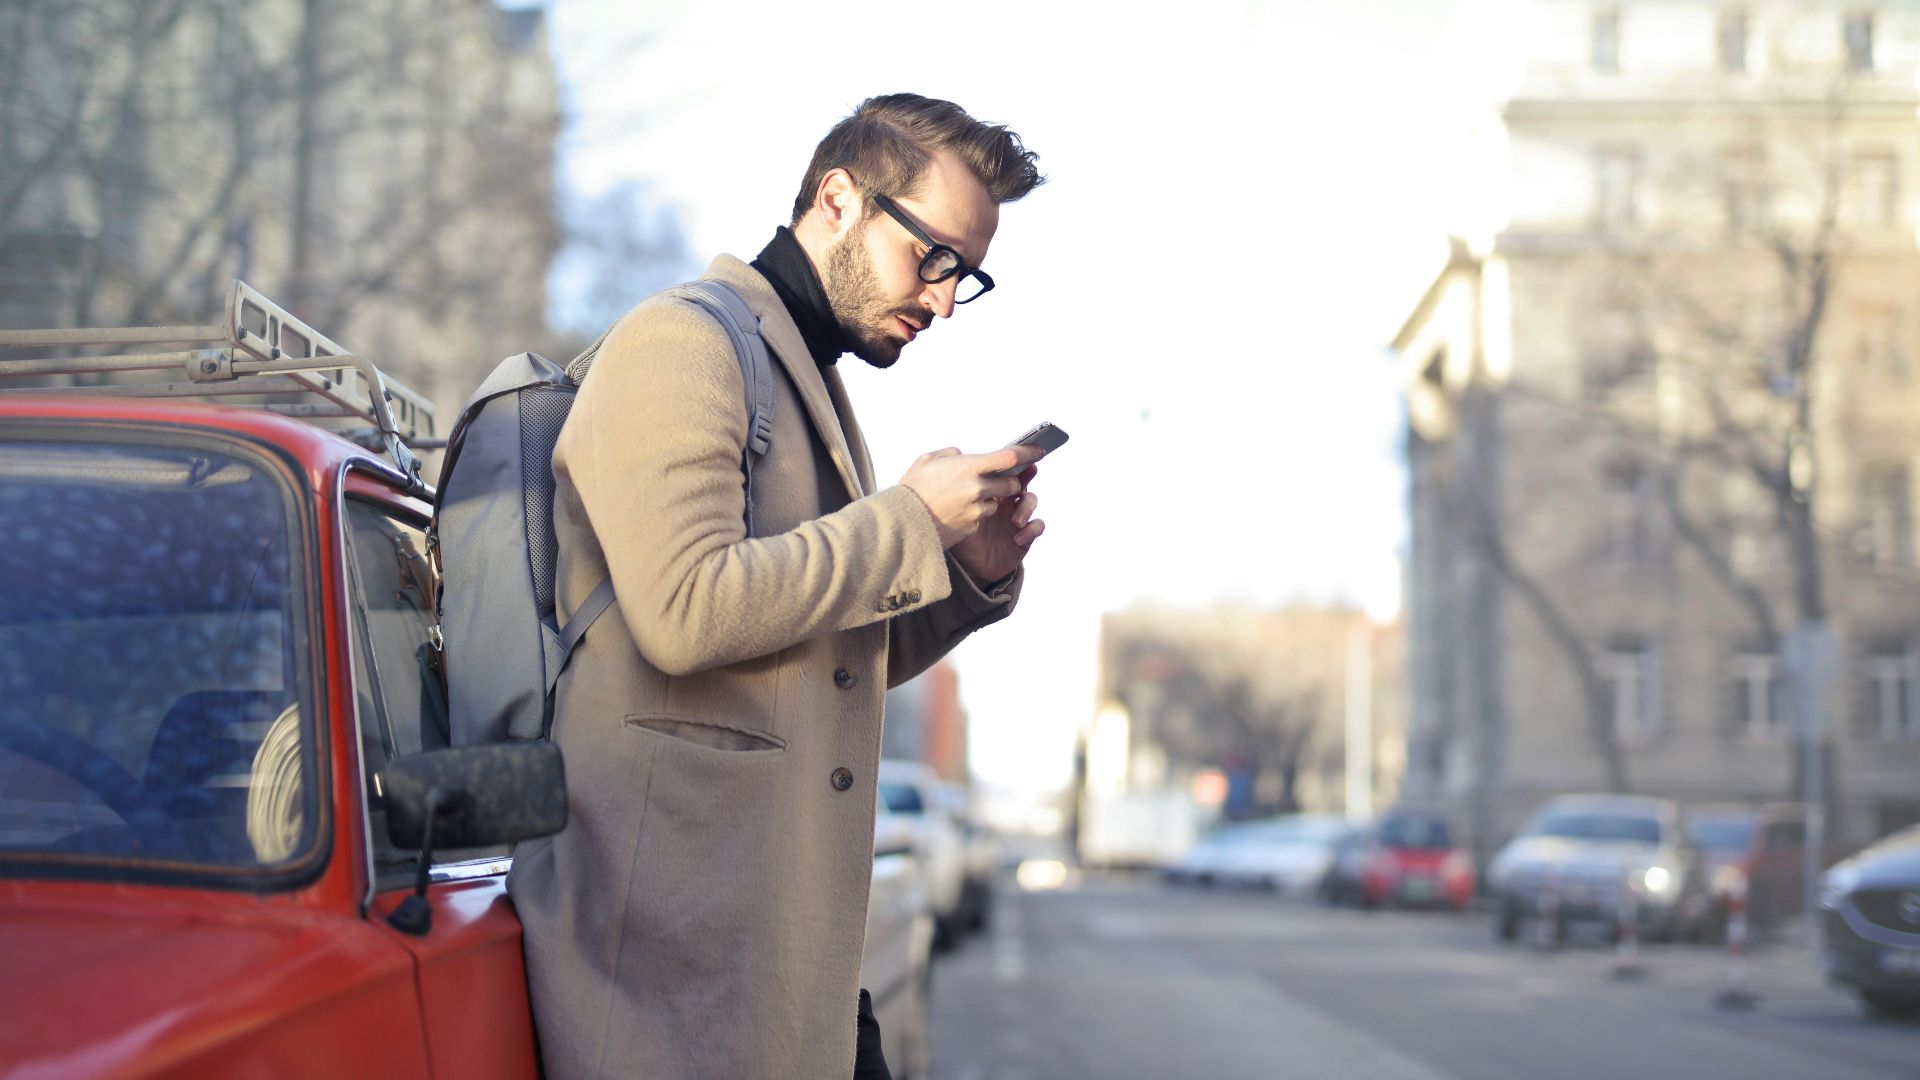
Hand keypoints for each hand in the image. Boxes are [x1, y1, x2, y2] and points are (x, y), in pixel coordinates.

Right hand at [900, 445, 1044, 549]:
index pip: (1009, 457)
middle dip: (1009, 481)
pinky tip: (956, 511)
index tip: (1038, 449)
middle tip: (999, 478)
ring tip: (965, 496)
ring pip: (996, 503)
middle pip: (1011, 483)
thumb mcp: (928, 461)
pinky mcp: (971, 528)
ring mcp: (975, 511)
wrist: (899, 524)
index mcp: (968, 468)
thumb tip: (963, 455)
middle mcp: (976, 489)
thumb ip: (951, 455)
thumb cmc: (911, 489)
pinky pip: (981, 518)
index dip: (1028, 452)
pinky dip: (975, 513)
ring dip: (989, 499)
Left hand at [952, 462, 1043, 583]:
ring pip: (1031, 501)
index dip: (1014, 463)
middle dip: (1024, 481)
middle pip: (1021, 482)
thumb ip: (954, 492)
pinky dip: (1031, 529)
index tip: (1018, 457)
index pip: (1003, 472)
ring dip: (1026, 508)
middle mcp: (1005, 501)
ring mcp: (1016, 517)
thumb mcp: (954, 513)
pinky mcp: (1025, 536)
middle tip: (1018, 486)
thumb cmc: (959, 536)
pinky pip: (1037, 526)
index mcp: (989, 491)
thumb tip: (952, 466)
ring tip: (1014, 521)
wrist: (966, 567)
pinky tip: (1017, 538)